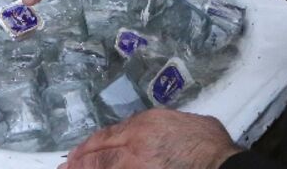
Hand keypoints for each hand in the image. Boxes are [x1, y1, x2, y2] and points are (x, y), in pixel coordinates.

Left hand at [61, 109, 240, 168]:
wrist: (220, 165)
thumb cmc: (210, 146)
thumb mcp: (185, 122)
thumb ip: (164, 125)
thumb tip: (159, 134)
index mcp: (145, 125)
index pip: (108, 135)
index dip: (91, 145)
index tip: (80, 152)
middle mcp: (134, 144)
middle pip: (97, 153)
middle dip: (79, 161)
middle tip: (66, 167)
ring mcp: (135, 166)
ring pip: (101, 168)